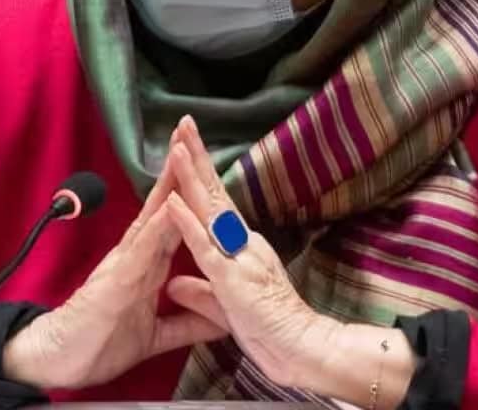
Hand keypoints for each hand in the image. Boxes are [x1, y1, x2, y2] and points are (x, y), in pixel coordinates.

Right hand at [2, 127, 227, 390]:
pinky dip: (159, 226)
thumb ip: (187, 323)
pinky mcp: (116, 280)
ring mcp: (124, 264)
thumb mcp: (157, 335)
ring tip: (184, 153)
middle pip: (163, 206)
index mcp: (145, 266)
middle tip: (191, 130)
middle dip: (179, 171)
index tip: (208, 164)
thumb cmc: (100, 343)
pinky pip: (141, 249)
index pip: (174, 221)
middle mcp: (134, 256)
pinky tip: (172, 206)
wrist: (60, 362)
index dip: (191, 193)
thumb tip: (219, 319)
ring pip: (152, 218)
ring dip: (170, 186)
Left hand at [159, 115, 337, 388]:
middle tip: (183, 123)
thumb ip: (200, 294)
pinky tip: (173, 200)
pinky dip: (187, 222)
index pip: (214, 205)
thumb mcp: (225, 310)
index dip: (199, 176)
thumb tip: (174, 283)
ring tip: (178, 146)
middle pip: (214, 194)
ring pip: (210, 210)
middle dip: (198, 157)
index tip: (186, 146)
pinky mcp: (233, 279)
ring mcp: (238, 258)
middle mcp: (242, 244)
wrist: (303, 355)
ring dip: (192, 177)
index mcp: (240, 249)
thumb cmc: (269, 333)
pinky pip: (206, 247)